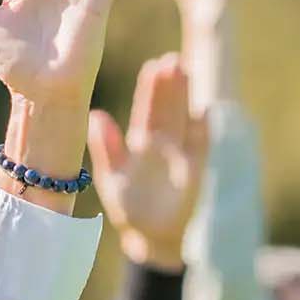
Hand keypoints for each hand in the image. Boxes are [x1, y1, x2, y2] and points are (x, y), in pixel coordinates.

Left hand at [87, 54, 208, 270]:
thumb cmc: (129, 208)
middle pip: (168, 109)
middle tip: (172, 61)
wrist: (151, 238)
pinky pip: (201, 147)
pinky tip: (204, 111)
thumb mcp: (111, 179)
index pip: (148, 109)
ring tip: (186, 72)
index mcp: (141, 143)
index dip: (151, 88)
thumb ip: (106, 149)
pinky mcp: (196, 172)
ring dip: (186, 98)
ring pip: (184, 120)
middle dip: (170, 86)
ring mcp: (181, 155)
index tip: (153, 66)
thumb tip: (96, 115)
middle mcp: (163, 144)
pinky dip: (203, 130)